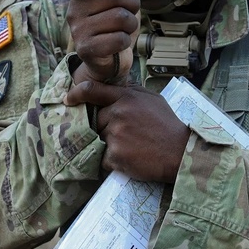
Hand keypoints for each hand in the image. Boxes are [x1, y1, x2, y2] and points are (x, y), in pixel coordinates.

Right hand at [64, 0, 140, 83]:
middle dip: (131, 4)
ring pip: (120, 17)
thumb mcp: (115, 6)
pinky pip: (118, 38)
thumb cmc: (113, 30)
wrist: (108, 63)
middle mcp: (74, 13)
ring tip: (125, 30)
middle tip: (130, 12)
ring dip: (131, 24)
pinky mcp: (86, 49)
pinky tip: (119, 44)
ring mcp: (78, 31)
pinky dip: (126, 41)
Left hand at [65, 79, 189, 182]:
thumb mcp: (152, 99)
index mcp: (126, 97)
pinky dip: (113, 160)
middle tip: (126, 135)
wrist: (180, 152)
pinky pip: (103, 157)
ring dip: (110, 144)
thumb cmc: (167, 125)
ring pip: (99, 139)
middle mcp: (118, 114)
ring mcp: (115, 135)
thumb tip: (112, 88)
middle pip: (95, 120)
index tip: (68, 100)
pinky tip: (130, 158)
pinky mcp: (115, 155)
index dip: (76, 94)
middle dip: (105, 127)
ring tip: (131, 146)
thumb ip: (130, 92)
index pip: (92, 90)